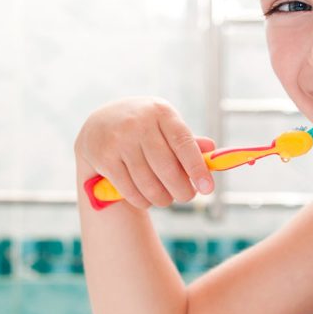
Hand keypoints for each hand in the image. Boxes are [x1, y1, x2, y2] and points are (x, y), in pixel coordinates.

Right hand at [75, 97, 215, 208]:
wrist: (100, 123)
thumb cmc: (145, 128)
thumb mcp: (166, 125)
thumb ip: (188, 140)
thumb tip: (212, 150)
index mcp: (161, 113)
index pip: (183, 143)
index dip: (197, 168)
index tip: (208, 189)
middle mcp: (139, 124)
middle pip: (166, 168)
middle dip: (181, 190)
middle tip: (187, 196)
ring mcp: (119, 140)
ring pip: (147, 183)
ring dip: (162, 198)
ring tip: (167, 199)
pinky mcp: (104, 158)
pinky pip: (129, 189)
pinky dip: (142, 200)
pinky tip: (148, 200)